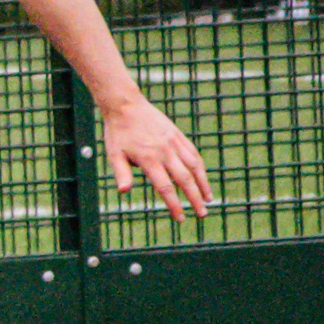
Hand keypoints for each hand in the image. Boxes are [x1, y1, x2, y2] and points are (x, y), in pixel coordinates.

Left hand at [103, 96, 212, 219]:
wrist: (125, 105)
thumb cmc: (117, 133)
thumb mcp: (114, 154)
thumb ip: (122, 173)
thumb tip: (124, 192)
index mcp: (149, 160)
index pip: (166, 188)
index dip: (174, 205)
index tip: (181, 218)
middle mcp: (165, 152)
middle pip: (185, 180)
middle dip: (195, 199)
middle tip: (202, 214)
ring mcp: (174, 142)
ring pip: (194, 166)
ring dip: (203, 184)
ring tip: (209, 199)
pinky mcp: (178, 135)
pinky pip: (193, 153)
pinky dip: (200, 167)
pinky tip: (203, 178)